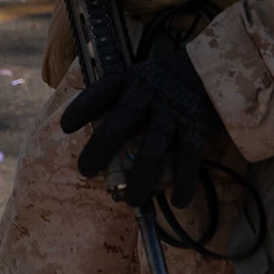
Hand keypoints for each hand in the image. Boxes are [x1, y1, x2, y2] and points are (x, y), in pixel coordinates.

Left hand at [60, 49, 220, 207]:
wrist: (208, 71)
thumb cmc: (162, 84)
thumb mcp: (138, 80)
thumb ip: (119, 102)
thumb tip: (93, 139)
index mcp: (130, 80)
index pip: (100, 92)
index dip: (82, 108)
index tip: (65, 127)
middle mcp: (150, 94)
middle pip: (121, 122)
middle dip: (101, 149)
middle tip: (85, 172)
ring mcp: (174, 111)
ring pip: (154, 149)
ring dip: (141, 178)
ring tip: (130, 200)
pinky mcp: (197, 127)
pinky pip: (188, 160)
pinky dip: (184, 183)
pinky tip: (178, 201)